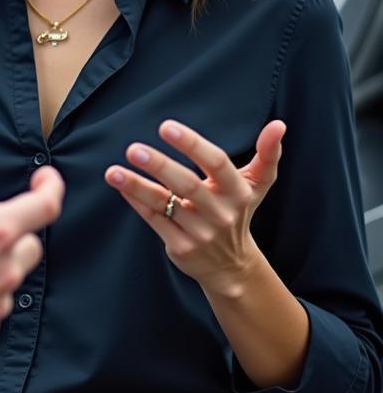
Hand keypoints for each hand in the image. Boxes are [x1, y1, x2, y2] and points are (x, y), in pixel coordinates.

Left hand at [105, 118, 286, 295]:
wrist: (232, 267)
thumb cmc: (238, 212)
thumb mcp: (257, 185)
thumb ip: (268, 154)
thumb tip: (279, 125)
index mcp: (238, 192)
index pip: (217, 163)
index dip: (192, 145)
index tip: (166, 127)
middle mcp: (220, 213)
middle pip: (188, 185)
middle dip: (160, 166)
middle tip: (133, 148)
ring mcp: (200, 232)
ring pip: (165, 204)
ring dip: (137, 186)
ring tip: (113, 171)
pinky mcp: (181, 248)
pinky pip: (154, 220)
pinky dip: (136, 201)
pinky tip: (120, 183)